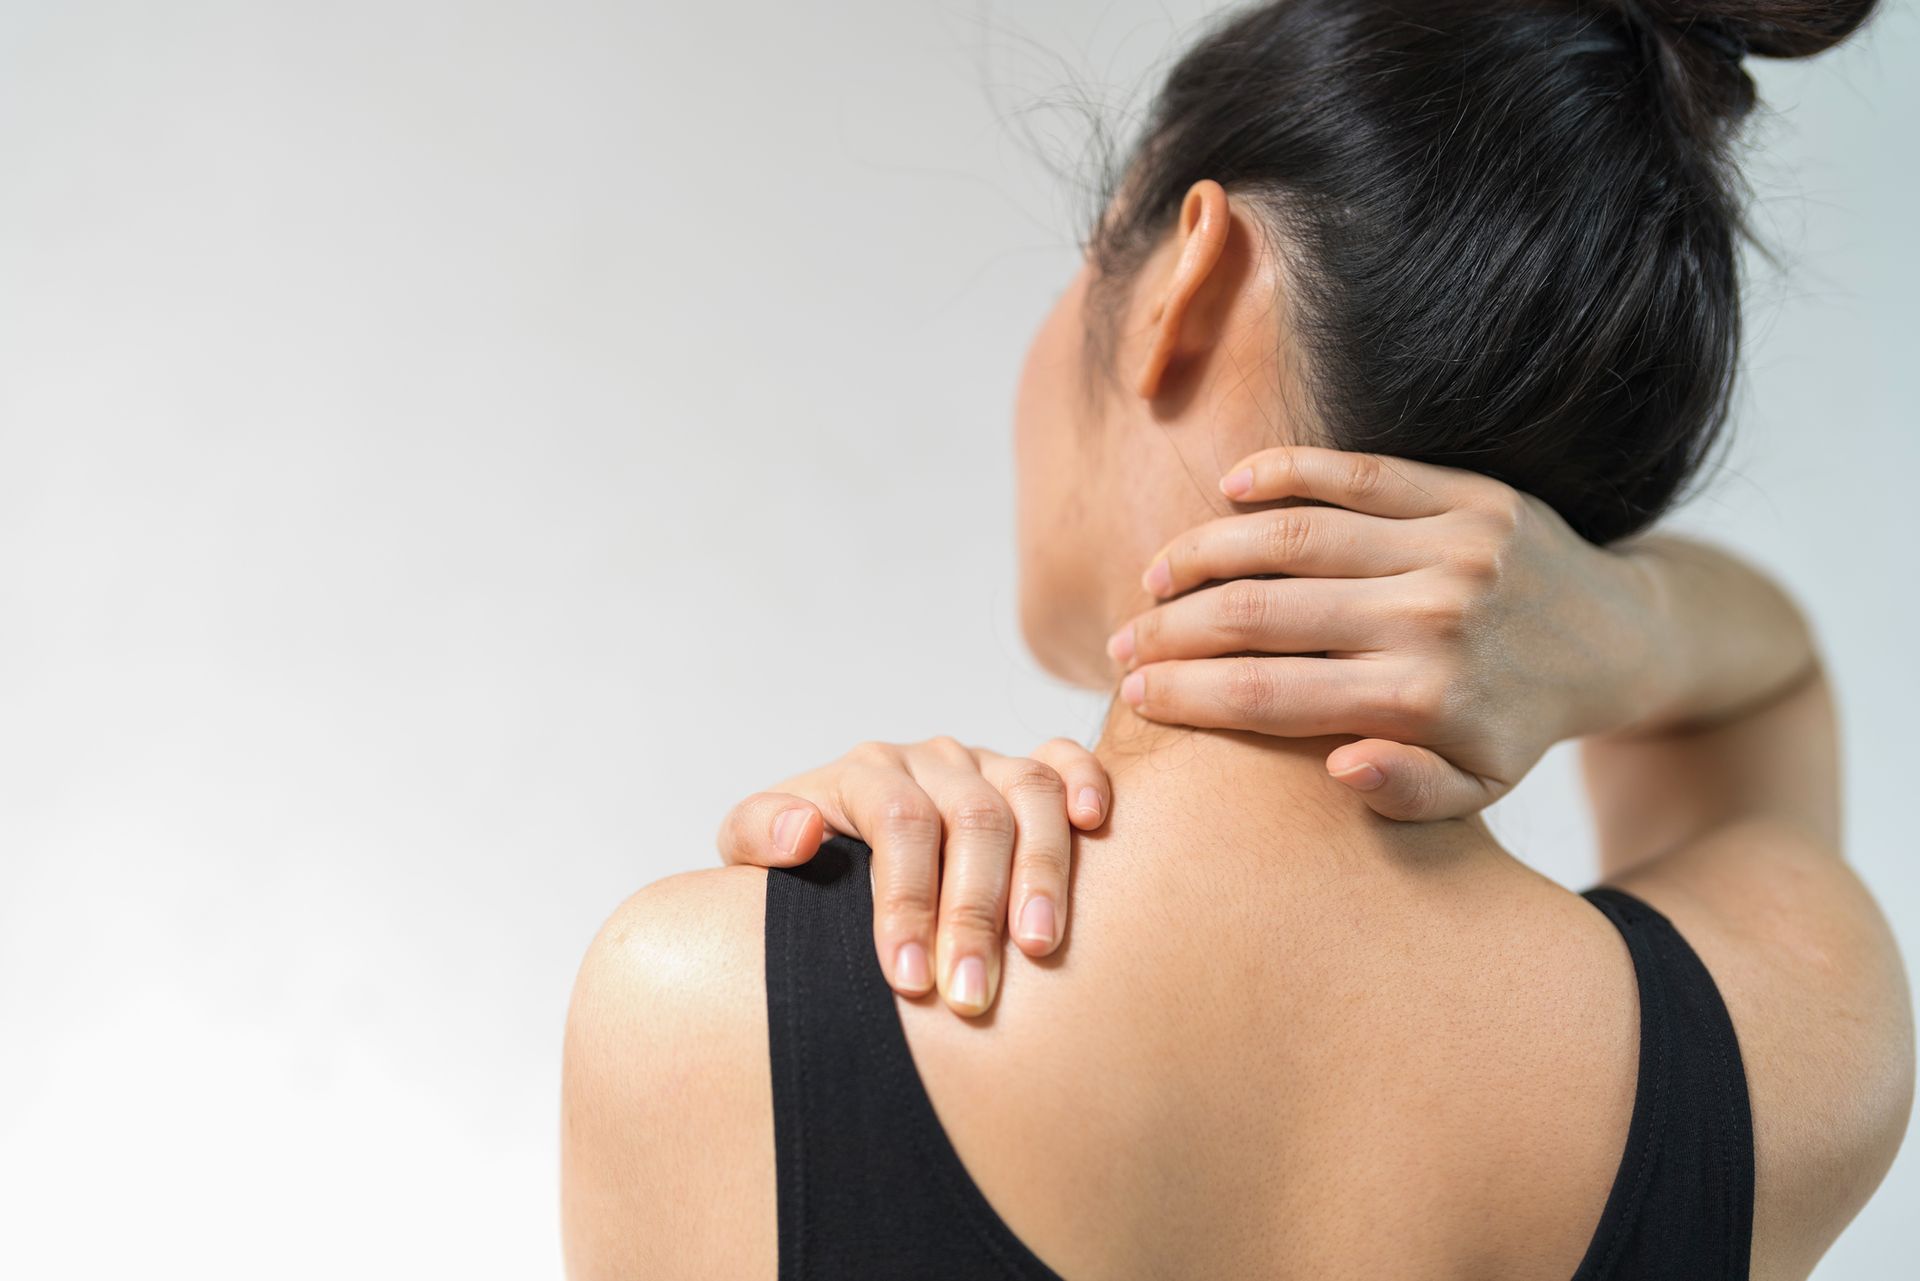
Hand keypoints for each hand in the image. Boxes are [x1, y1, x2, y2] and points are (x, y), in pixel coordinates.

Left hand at [716, 737, 1110, 1016]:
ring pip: (1029, 792)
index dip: (907, 900)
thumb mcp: (750, 851)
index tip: (910, 980)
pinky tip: (1095, 825)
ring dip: (1041, 871)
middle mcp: (931, 758)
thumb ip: (758, 835)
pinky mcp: (1026, 773)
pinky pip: (1066, 759)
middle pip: (970, 817)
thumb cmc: (802, 867)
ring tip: (1039, 947)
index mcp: (865, 772)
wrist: (832, 846)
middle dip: (973, 911)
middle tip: (973, 993)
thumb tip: (801, 833)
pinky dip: (1087, 781)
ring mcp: (985, 762)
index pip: (898, 822)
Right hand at [1108, 446, 1656, 820]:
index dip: (1185, 694)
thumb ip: (1408, 793)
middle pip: (1261, 613)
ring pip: (1293, 535)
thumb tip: (1335, 771)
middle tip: (1126, 642)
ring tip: (1157, 577)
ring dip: (1206, 551)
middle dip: (1173, 630)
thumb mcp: (1479, 788)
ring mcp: (1452, 546)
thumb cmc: (1523, 724)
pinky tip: (1229, 491)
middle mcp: (1435, 617)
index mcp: (1425, 700)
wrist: (1624, 639)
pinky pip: (1357, 472)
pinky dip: (1284, 473)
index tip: (1132, 694)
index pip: (1268, 694)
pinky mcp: (1471, 493)